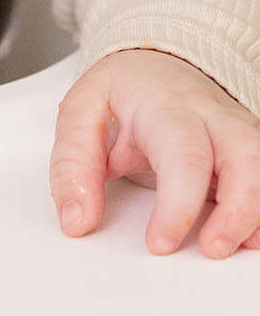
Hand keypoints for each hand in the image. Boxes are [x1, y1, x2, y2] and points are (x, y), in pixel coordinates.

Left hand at [49, 46, 259, 258]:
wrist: (153, 66)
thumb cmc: (121, 92)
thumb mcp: (80, 115)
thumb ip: (73, 167)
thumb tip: (76, 220)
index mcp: (167, 107)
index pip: (184, 156)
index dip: (178, 205)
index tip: (160, 243)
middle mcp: (214, 118)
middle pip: (245, 158)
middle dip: (237, 211)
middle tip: (212, 249)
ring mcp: (238, 134)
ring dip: (255, 214)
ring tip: (231, 246)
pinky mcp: (249, 154)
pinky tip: (247, 236)